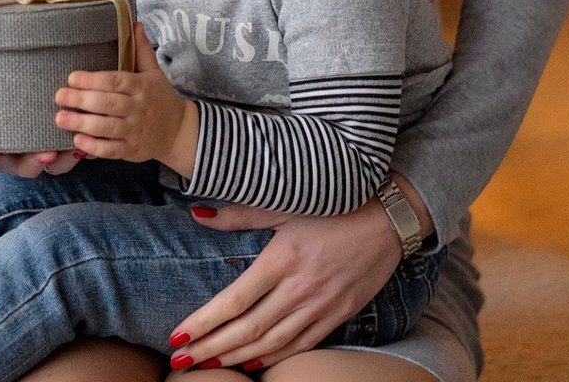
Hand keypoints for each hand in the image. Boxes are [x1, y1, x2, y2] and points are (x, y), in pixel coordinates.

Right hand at [0, 97, 84, 178]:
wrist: (6, 99)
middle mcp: (9, 156)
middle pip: (20, 167)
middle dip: (31, 163)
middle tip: (41, 154)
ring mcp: (32, 153)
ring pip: (46, 164)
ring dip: (58, 159)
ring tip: (66, 148)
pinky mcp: (55, 146)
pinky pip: (68, 156)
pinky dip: (76, 152)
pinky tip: (83, 143)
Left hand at [54, 23, 197, 171]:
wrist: (179, 131)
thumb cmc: (160, 97)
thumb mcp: (154, 71)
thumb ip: (141, 49)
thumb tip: (135, 22)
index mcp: (141, 86)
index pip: (116, 81)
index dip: (93, 80)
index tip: (72, 77)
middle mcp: (138, 108)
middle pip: (108, 104)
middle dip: (82, 100)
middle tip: (58, 96)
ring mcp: (135, 131)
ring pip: (107, 127)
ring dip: (82, 124)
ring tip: (60, 118)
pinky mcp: (131, 150)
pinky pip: (111, 150)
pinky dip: (94, 147)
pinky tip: (77, 141)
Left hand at [165, 199, 401, 369]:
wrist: (390, 217)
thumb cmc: (333, 202)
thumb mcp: (285, 201)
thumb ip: (240, 214)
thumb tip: (198, 213)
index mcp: (282, 260)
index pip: (234, 301)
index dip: (204, 323)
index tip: (178, 336)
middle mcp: (301, 289)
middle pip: (249, 330)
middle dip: (212, 349)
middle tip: (182, 361)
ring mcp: (323, 306)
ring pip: (274, 344)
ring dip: (238, 358)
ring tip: (208, 367)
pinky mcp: (341, 314)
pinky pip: (303, 345)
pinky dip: (275, 358)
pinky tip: (253, 363)